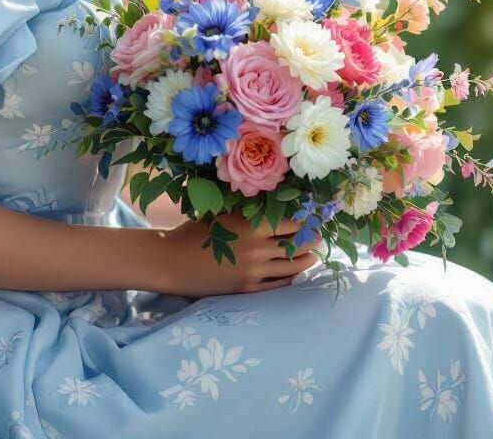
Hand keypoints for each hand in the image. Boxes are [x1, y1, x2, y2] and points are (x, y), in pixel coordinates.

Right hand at [160, 211, 323, 298]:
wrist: (173, 262)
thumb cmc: (194, 231)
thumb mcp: (222, 214)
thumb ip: (247, 212)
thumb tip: (273, 204)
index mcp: (251, 226)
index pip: (291, 224)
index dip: (306, 221)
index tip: (314, 216)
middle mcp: (257, 249)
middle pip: (295, 246)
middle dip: (311, 240)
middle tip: (319, 236)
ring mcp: (254, 272)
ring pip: (291, 267)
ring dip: (306, 261)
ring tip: (313, 255)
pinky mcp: (248, 288)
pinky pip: (278, 284)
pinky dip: (290, 277)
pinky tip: (295, 272)